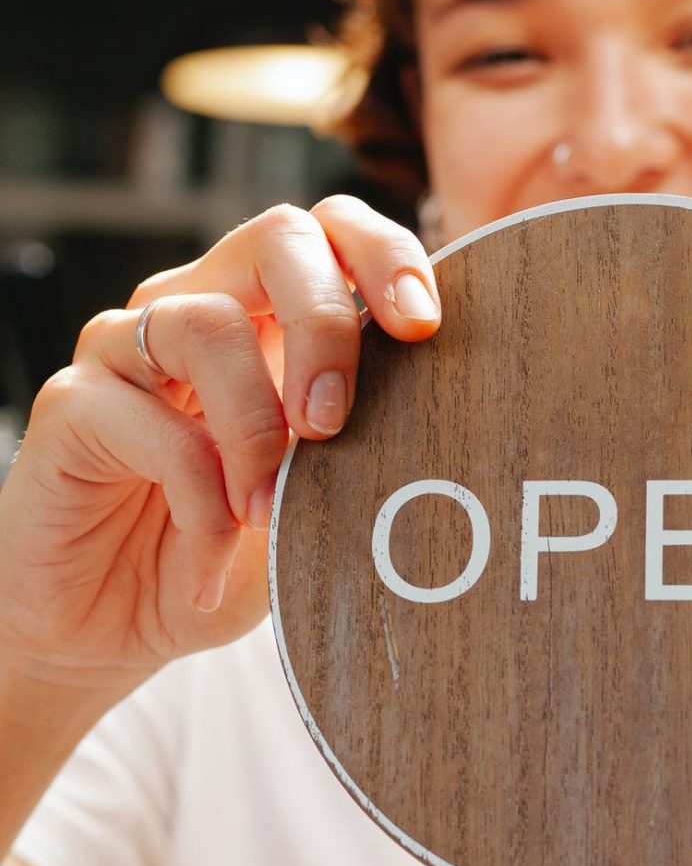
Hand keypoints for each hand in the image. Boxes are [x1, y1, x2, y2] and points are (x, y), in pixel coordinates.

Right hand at [0, 196, 440, 700]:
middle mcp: (202, 312)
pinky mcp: (72, 405)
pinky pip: (146, 421)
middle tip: (334, 425)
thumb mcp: (322, 511)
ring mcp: (130, 350)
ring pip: (206, 323)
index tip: (423, 327)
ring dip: (255, 432)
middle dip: (327, 324)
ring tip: (265, 518)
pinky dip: (195, 502)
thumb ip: (370, 459)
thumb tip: (444, 443)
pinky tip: (204, 568)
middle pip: (279, 238)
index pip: (333, 234)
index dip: (385, 256)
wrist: (119, 630)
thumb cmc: (233, 562)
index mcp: (275, 324)